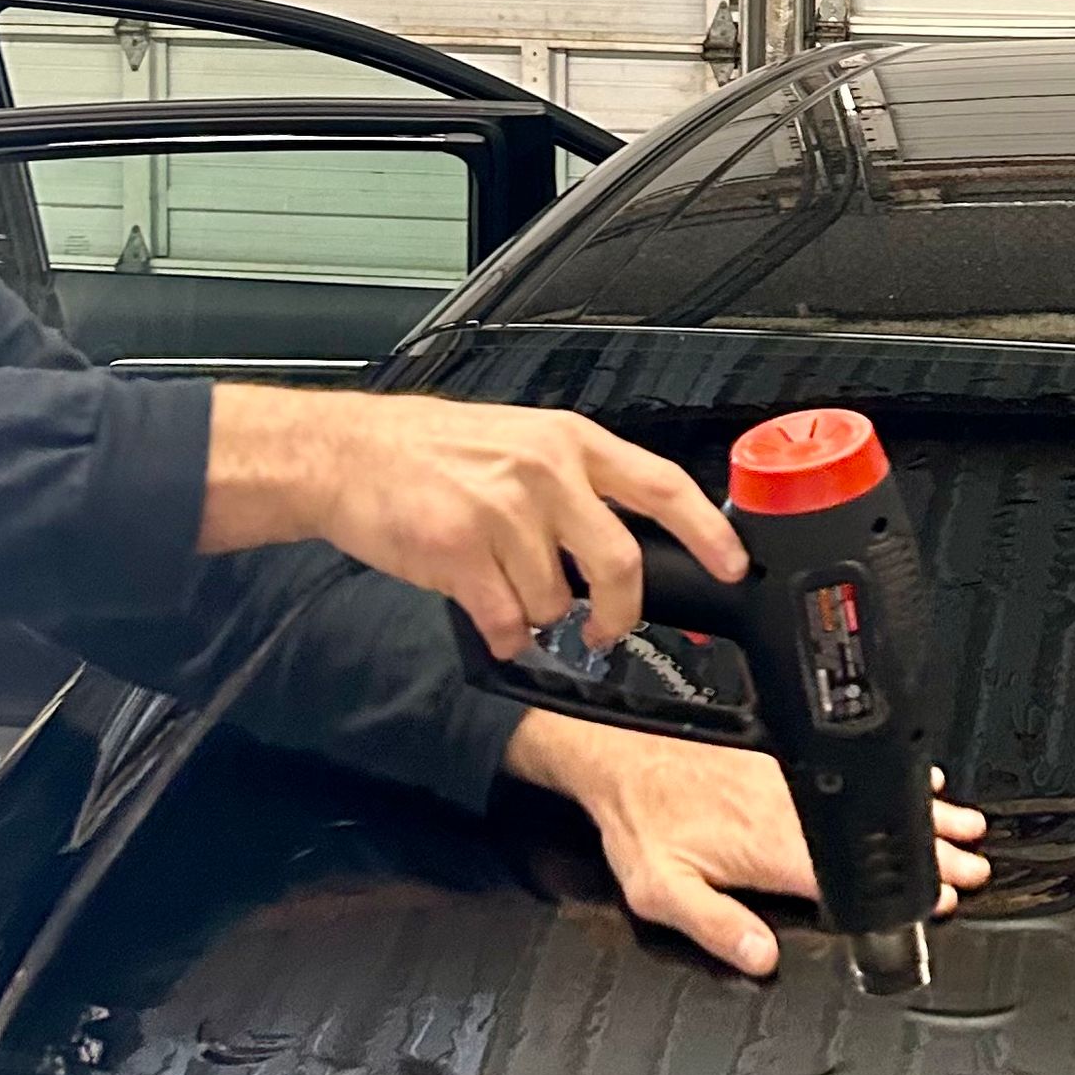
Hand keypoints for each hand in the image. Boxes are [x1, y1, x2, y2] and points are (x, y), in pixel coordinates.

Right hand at [198, 385, 746, 657]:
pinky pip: (505, 621)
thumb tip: (621, 546)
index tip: (731, 565)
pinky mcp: (459, 550)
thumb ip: (574, 486)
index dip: (706, 531)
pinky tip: (481, 609)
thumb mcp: (517, 442)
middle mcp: (543, 471)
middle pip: (619, 563)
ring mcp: (501, 510)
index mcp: (567, 441)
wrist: (344, 455)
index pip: (660, 485)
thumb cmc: (428, 452)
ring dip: (534, 615)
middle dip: (618, 613)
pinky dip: (501, 633)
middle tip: (603, 629)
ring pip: (554, 601)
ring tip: (500, 589)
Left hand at [503, 710, 990, 974]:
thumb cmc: (638, 823)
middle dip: (931, 849)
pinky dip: (890, 778)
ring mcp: (787, 780)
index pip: (850, 875)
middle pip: (874, 834)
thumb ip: (714, 925)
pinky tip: (917, 778)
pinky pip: (849, 771)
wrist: (615, 758)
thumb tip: (762, 958)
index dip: (902, 887)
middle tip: (977, 863)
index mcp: (767, 845)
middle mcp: (785, 808)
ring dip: (922, 812)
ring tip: (967, 822)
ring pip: (870, 799)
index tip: (945, 894)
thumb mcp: (660, 890)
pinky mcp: (781, 760)